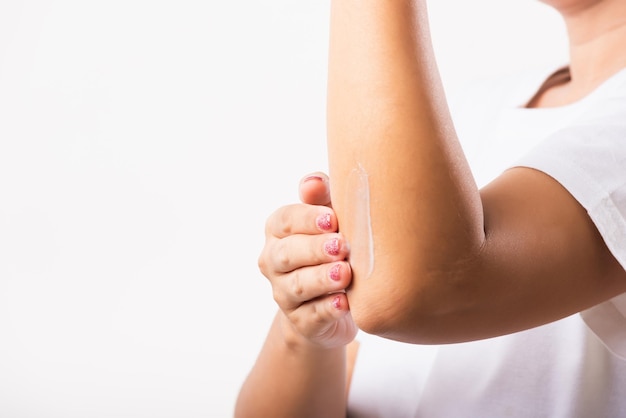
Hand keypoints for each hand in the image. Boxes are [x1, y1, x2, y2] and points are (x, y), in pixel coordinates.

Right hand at [258, 172, 356, 347]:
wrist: (333, 301)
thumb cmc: (332, 247)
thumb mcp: (329, 219)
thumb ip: (322, 197)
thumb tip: (313, 182)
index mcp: (278, 231)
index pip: (284, 221)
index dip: (307, 219)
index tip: (332, 219)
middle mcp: (274, 262)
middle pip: (287, 254)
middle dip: (314, 249)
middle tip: (341, 245)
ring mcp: (284, 294)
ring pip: (297, 286)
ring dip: (321, 279)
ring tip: (345, 273)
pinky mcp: (301, 322)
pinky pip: (311, 316)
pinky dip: (327, 309)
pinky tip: (344, 303)